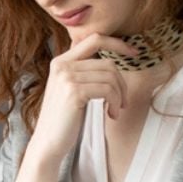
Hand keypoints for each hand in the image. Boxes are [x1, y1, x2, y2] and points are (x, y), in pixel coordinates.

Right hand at [25, 33, 136, 164]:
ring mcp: (66, 77)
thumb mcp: (71, 89)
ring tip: (115, 110)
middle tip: (121, 102)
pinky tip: (111, 114)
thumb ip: (83, 72)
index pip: (94, 39)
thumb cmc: (64, 119)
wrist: (48, 142)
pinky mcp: (74, 92)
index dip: (117, 43)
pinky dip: (115, 102)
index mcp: (61, 61)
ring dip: (119, 96)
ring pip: (110, 76)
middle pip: (108, 63)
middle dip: (121, 83)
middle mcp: (62, 65)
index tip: (134, 53)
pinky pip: (108, 90)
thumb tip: (108, 61)